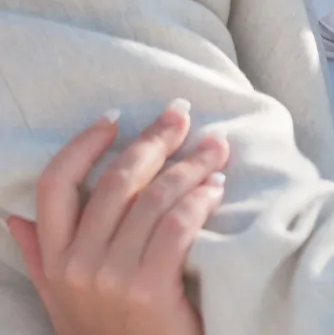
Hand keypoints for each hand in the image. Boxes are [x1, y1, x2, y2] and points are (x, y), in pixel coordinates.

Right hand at [6, 102, 228, 334]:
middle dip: (154, 140)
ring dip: (191, 165)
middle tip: (182, 115)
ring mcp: (111, 278)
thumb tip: (17, 214)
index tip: (115, 119)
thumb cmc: (107, 331)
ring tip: (215, 149)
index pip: (55, 184)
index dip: (83, 145)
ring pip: (154, 198)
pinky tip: (217, 188)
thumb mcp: (61, 298)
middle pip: (115, 181)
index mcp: (53, 259)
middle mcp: (77, 265)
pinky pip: (178, 225)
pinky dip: (202, 199)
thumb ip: (39, 255)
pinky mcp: (149, 290)